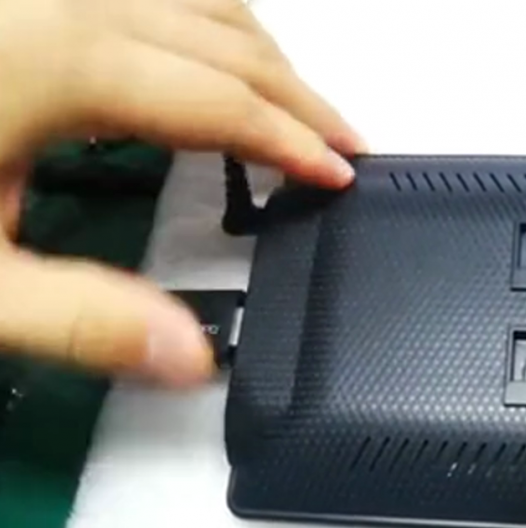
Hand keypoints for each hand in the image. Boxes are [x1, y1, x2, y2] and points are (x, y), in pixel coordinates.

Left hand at [0, 0, 365, 386]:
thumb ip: (80, 317)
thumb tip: (189, 357)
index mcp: (68, 61)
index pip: (225, 101)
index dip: (294, 142)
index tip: (341, 178)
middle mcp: (74, 5)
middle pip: (229, 43)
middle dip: (302, 99)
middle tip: (349, 147)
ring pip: (203, 2)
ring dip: (263, 56)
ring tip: (300, 108)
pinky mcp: (39, 0)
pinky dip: (211, 26)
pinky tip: (208, 65)